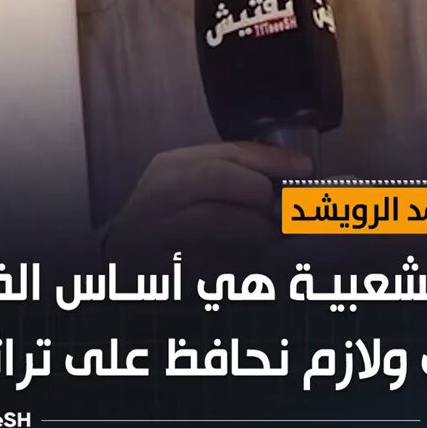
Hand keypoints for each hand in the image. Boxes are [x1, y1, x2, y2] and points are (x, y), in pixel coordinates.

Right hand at [104, 141, 310, 260]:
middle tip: (284, 212)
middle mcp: (162, 196)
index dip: (272, 160)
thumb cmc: (167, 216)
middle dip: (265, 198)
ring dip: (258, 233)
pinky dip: (242, 263)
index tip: (305, 168)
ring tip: (267, 236)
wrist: (121, 259)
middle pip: (227, 184)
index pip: (228, 155)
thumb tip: (294, 169)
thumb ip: (234, 170)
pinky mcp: (170, 272)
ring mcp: (161, 235)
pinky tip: (242, 260)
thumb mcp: (191, 181)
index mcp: (171, 167)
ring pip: (226, 225)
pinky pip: (221, 265)